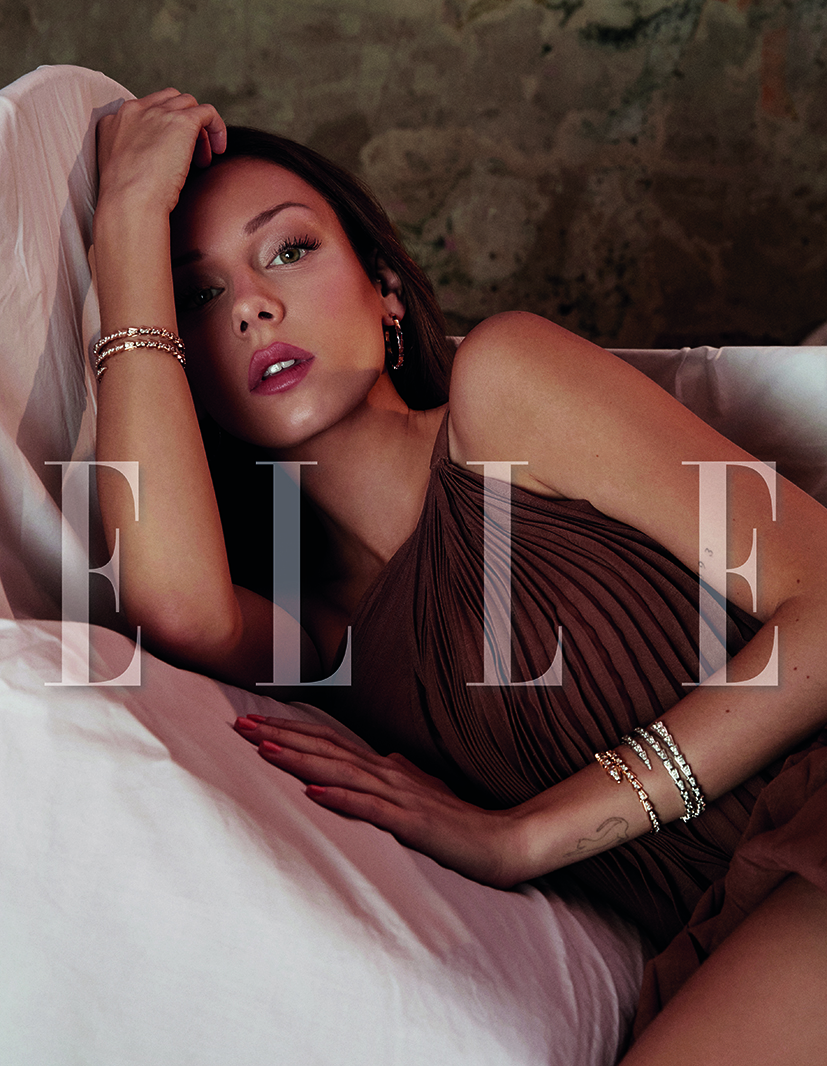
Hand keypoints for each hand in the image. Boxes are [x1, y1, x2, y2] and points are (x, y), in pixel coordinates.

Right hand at [96, 89, 226, 215]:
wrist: (130, 203)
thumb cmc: (127, 200)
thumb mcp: (121, 171)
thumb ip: (133, 157)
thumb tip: (157, 164)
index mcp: (114, 121)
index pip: (144, 112)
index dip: (162, 130)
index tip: (169, 155)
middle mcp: (133, 110)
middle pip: (168, 101)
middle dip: (182, 124)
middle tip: (189, 157)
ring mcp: (158, 112)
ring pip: (188, 104)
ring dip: (199, 130)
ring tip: (202, 160)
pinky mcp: (182, 121)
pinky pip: (207, 112)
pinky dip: (217, 128)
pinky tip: (219, 149)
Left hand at [233, 715, 526, 887]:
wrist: (503, 841)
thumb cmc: (459, 820)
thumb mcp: (422, 793)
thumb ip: (401, 774)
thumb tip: (383, 757)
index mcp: (384, 769)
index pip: (328, 744)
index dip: (290, 732)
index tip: (252, 721)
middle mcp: (386, 775)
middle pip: (326, 750)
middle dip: (281, 737)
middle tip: (240, 724)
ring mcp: (399, 797)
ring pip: (341, 773)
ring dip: (301, 761)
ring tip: (264, 750)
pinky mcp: (413, 824)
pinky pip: (371, 811)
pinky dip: (341, 799)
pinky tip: (314, 794)